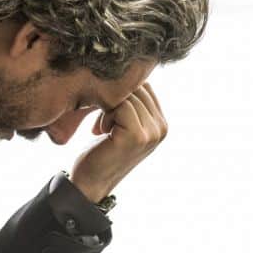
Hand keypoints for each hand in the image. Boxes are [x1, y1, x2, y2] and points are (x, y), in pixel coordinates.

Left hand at [70, 82, 167, 202]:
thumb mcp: (121, 123)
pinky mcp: (137, 136)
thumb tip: (127, 70)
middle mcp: (162, 128)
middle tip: (103, 122)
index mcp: (162, 123)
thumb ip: (131, 102)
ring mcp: (152, 132)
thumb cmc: (101, 150)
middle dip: (114, 99)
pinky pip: (120, 106)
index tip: (109, 114)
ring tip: (103, 128)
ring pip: (127, 96)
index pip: (145, 85)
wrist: (89, 182)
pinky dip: (105, 115)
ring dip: (108, 108)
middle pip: (137, 88)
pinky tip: (101, 131)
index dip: (121, 93)